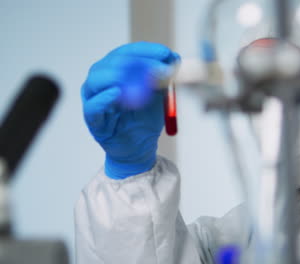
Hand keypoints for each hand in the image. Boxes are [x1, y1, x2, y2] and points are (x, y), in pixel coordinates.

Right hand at [81, 42, 179, 178]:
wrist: (140, 147)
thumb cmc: (146, 118)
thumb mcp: (159, 94)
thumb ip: (163, 78)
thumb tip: (174, 58)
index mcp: (116, 70)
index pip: (127, 53)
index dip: (146, 51)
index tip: (166, 53)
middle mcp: (102, 80)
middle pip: (112, 62)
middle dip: (136, 61)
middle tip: (158, 66)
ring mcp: (94, 98)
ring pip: (97, 80)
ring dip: (118, 75)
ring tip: (138, 76)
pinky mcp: (93, 119)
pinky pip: (93, 106)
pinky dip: (104, 98)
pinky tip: (116, 94)